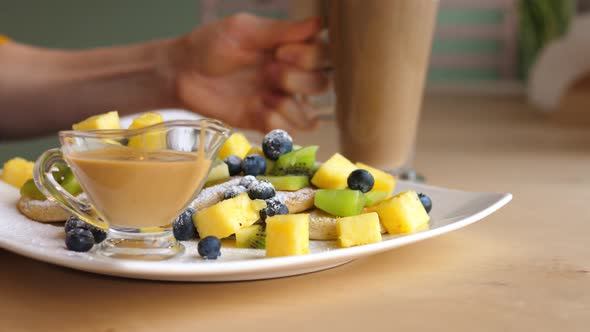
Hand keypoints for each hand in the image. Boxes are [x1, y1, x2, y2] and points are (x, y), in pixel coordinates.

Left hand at [166, 13, 329, 131]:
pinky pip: (287, 131)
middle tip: (270, 73)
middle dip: (299, 81)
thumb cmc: (211, 44)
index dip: (309, 57)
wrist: (182, 73)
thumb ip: (283, 30)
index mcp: (288, 50)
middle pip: (321, 85)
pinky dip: (280, 124)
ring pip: (308, 112)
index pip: (323, 55)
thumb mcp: (245, 30)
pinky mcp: (262, 122)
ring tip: (267, 97)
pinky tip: (262, 112)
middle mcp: (288, 75)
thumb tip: (320, 23)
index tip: (280, 52)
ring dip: (293, 106)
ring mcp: (276, 101)